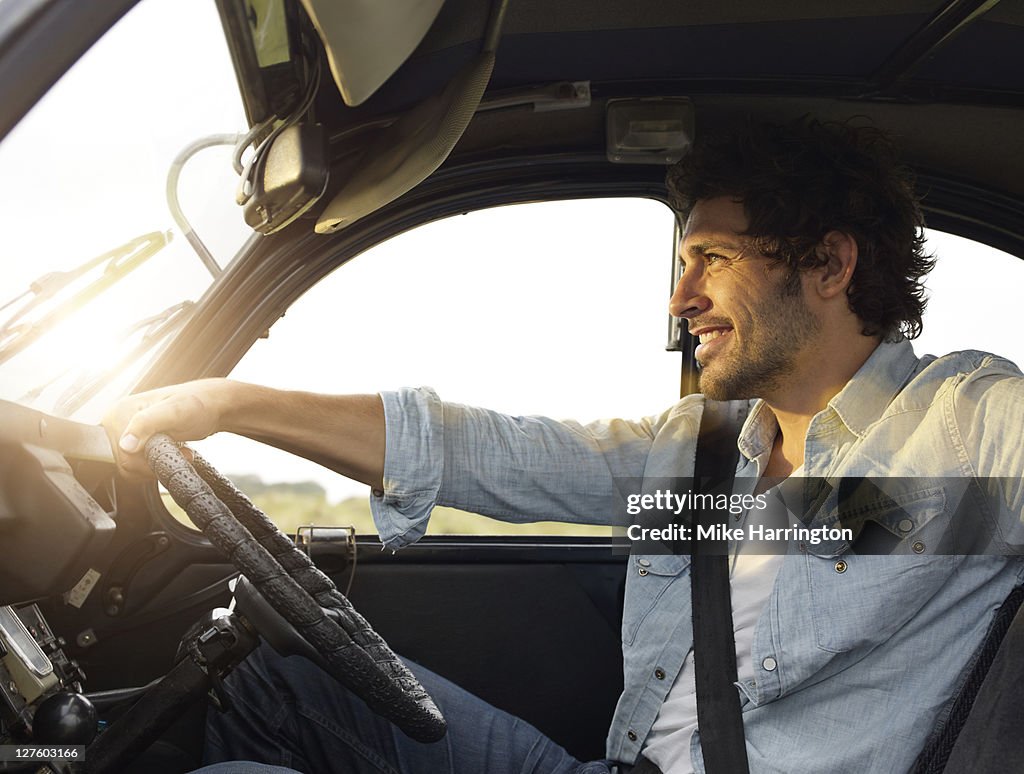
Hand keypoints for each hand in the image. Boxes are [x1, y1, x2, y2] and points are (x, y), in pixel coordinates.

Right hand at [101, 378, 233, 476]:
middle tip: (178, 451)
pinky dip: (156, 464)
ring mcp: (129, 432)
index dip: (148, 460)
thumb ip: (147, 423)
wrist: (214, 407)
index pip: (123, 453)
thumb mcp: (175, 411)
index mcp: (121, 411)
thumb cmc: (199, 404)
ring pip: (131, 467)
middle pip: (126, 462)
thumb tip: (125, 445)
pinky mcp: (139, 441)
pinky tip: (171, 452)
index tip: (172, 451)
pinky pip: (138, 465)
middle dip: (154, 462)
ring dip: (156, 465)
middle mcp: (120, 421)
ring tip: (177, 451)